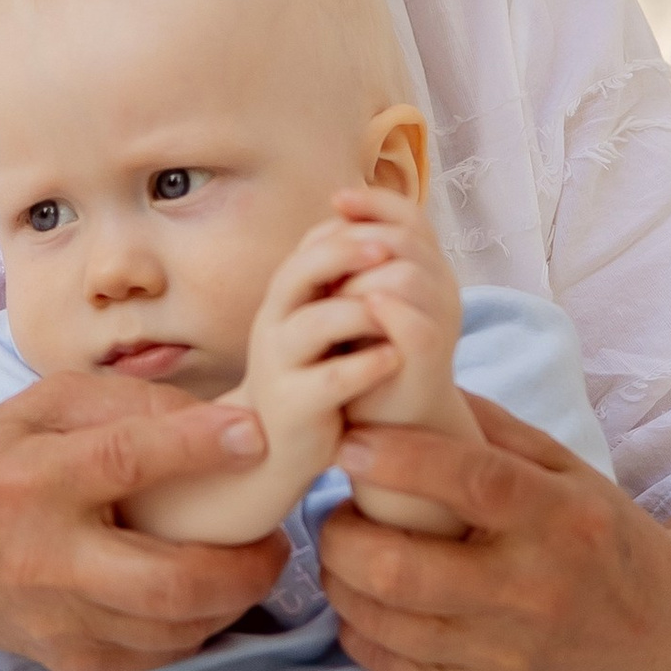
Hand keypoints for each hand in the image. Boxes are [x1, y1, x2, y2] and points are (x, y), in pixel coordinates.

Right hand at [0, 376, 289, 670]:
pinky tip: (202, 592)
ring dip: (234, 596)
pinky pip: (162, 653)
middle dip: (246, 567)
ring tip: (248, 561)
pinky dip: (199, 623)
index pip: (124, 461)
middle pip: (169, 582)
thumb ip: (123, 403)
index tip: (258, 437)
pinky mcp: (71, 661)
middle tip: (276, 540)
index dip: (199, 448)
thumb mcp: (37, 409)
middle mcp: (44, 559)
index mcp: (31, 481)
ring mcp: (59, 622)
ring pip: (178, 628)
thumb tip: (218, 419)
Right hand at [131, 214, 404, 545]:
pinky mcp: (294, 404)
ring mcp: (278, 362)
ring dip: (362, 313)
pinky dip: (367, 364)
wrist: (279, 446)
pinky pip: (331, 378)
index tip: (388, 228)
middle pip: (301, 269)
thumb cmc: (312, 373)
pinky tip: (393, 359)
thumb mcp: (322, 319)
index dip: (349, 230)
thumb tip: (377, 225)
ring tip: (396, 313)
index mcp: (285, 294)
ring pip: (315, 322)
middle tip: (390, 251)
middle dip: (347, 254)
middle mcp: (273, 321)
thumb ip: (339, 280)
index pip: (310, 244)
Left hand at [313, 185, 469, 438]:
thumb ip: (358, 260)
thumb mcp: (361, 297)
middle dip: (358, 244)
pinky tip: (357, 309)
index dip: (375, 203)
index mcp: (428, 269)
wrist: (390, 421)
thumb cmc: (370, 355)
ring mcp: (441, 322)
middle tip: (321, 263)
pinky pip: (414, 323)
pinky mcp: (431, 357)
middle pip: (405, 239)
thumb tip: (335, 209)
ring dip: (361, 279)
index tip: (334, 201)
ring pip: (407, 275)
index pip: (410, 217)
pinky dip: (386, 312)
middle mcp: (443, 289)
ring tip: (330, 293)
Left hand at [316, 390, 670, 670]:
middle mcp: (535, 593)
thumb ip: (494, 431)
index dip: (401, 461)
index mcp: (563, 520)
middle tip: (337, 514)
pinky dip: (362, 632)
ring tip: (347, 554)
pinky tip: (369, 605)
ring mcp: (508, 656)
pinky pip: (392, 670)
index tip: (350, 444)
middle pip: (403, 570)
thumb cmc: (600, 541)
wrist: (656, 643)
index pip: (474, 483)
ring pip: (385, 622)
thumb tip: (411, 380)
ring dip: (341, 582)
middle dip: (342, 536)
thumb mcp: (569, 471)